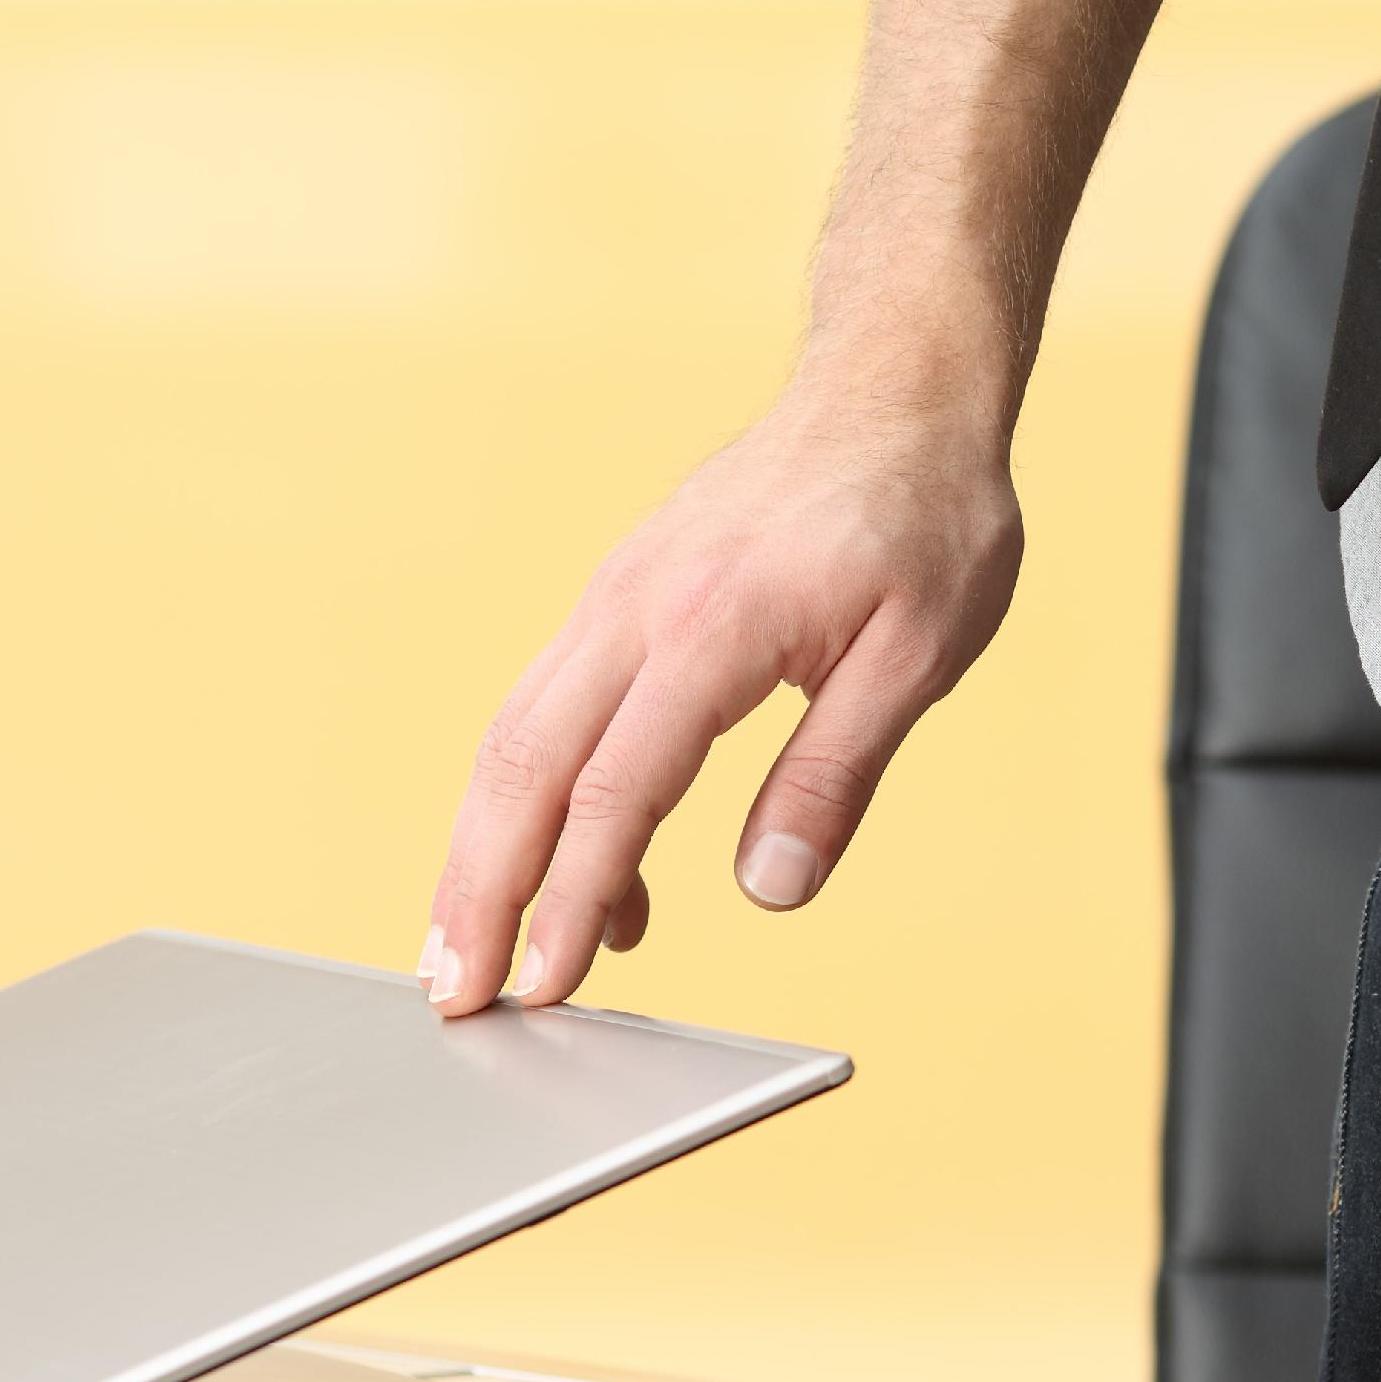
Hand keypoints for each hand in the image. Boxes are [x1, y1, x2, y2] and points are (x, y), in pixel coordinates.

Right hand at [423, 371, 1020, 1012]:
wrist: (896, 384)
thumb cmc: (924, 513)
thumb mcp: (920, 653)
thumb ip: (835, 773)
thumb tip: (771, 890)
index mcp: (713, 627)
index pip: (617, 788)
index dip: (574, 896)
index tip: (547, 986)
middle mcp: (637, 607)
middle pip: (526, 765)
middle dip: (480, 889)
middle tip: (456, 996)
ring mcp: (616, 597)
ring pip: (517, 733)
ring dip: (483, 846)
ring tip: (468, 950)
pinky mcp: (620, 597)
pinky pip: (550, 704)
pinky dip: (533, 792)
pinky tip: (575, 867)